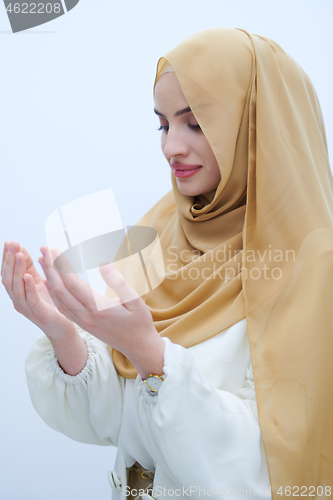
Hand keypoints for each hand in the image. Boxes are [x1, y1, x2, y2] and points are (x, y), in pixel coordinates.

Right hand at [1, 241, 75, 338]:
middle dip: (9, 260)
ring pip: (16, 288)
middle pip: (7, 279)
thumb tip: (21, 249)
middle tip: (12, 244)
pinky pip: (31, 300)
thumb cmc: (50, 304)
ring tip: (19, 255)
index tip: (9, 242)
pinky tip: (28, 275)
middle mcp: (18, 301)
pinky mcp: (39, 314)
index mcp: (18, 292)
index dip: (7, 258)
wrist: (62, 328)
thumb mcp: (39, 282)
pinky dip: (28, 287)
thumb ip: (30, 268)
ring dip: (17, 270)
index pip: (7, 273)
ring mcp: (27, 308)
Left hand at [40, 245, 164, 377]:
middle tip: (45, 248)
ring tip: (43, 260)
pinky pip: (61, 307)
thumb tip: (103, 264)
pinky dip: (52, 292)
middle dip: (50, 267)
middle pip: (60, 289)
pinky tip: (49, 282)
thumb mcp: (135, 301)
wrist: (138, 347)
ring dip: (48, 277)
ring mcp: (81, 321)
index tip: (55, 249)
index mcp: (98, 309)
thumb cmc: (139, 322)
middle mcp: (85, 316)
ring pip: (58, 298)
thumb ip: (119, 283)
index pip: (73, 283)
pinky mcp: (81, 324)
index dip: (62, 265)